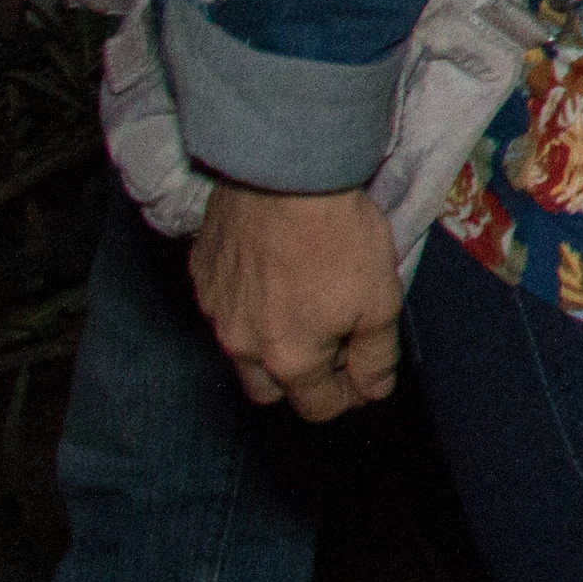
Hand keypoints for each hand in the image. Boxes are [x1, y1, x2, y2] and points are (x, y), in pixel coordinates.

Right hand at [188, 183, 405, 418]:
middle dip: (302, 381)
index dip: (348, 397)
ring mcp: (214, 311)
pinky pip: (223, 307)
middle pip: (270, 390)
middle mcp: (241, 345)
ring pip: (241, 351)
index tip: (364, 375)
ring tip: (302, 306)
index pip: (318, 407)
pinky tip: (273, 273)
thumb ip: (375, 357)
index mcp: (289, 360)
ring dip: (270, 344)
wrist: (285, 174)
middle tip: (333, 344)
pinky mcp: (201, 275)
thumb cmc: (339, 237)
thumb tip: (373, 391)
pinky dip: (247, 304)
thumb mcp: (380, 301)